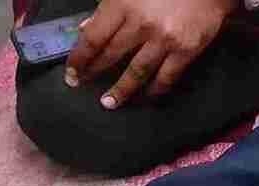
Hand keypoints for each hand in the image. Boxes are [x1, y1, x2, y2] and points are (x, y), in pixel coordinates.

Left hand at [65, 0, 239, 108]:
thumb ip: (108, 7)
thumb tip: (86, 29)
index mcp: (123, 4)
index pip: (94, 38)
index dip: (80, 58)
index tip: (72, 73)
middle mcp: (141, 24)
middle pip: (111, 55)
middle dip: (94, 73)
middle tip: (84, 87)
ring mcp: (165, 41)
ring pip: (137, 71)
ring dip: (121, 90)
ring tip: (110, 103)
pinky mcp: (185, 52)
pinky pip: (166, 77)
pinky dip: (154, 90)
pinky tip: (146, 97)